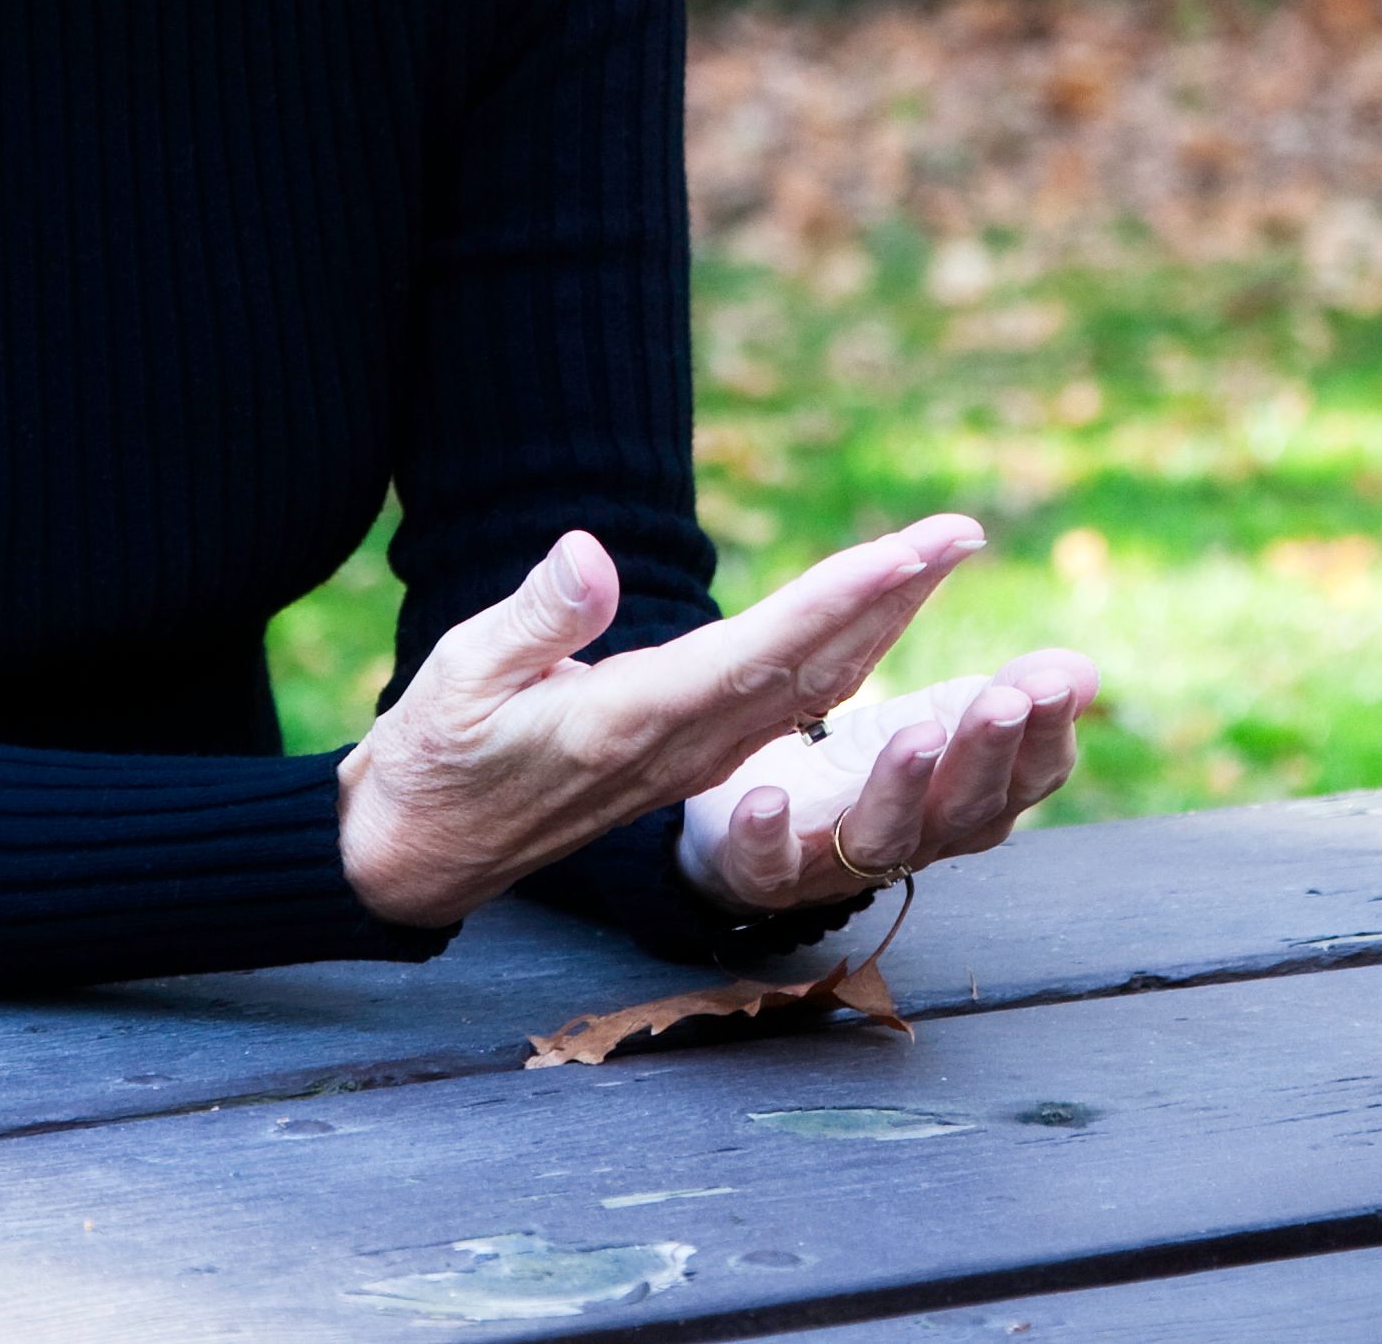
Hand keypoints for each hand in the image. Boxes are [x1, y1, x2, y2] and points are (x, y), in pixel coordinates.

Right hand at [338, 516, 985, 929]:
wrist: (421, 850)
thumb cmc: (434, 755)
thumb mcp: (458, 677)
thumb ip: (534, 620)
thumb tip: (591, 552)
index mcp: (632, 723)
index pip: (758, 654)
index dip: (839, 601)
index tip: (907, 553)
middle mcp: (683, 746)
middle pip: (810, 666)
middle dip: (890, 595)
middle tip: (960, 532)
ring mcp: (694, 757)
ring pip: (811, 684)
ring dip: (882, 618)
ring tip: (941, 553)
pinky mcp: (691, 756)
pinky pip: (788, 699)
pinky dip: (845, 651)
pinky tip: (883, 617)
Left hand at [676, 653, 1097, 914]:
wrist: (758, 813)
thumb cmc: (870, 767)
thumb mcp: (945, 719)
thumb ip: (1010, 695)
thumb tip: (1083, 673)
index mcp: (966, 804)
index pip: (1024, 780)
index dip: (1043, 737)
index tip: (1054, 681)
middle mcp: (914, 841)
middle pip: (961, 809)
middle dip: (986, 754)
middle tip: (1004, 701)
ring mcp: (840, 862)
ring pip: (880, 838)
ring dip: (901, 788)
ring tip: (918, 736)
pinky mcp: (766, 870)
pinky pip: (767, 864)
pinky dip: (767, 837)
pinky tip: (765, 799)